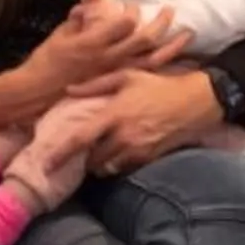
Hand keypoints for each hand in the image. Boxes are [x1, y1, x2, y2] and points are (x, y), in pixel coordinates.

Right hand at [27, 0, 188, 94]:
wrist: (38, 92)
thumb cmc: (46, 61)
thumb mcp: (60, 34)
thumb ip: (80, 15)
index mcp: (93, 42)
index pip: (124, 23)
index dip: (132, 11)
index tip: (131, 5)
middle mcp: (109, 58)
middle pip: (145, 39)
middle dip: (161, 22)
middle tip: (170, 10)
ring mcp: (115, 73)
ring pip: (152, 59)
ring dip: (172, 46)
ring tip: (187, 35)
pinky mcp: (117, 83)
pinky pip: (146, 74)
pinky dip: (162, 65)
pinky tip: (173, 58)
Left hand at [66, 68, 221, 175]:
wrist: (198, 100)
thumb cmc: (160, 85)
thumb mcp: (127, 76)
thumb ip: (95, 84)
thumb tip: (68, 89)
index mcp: (113, 115)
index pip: (80, 140)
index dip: (60, 154)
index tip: (45, 165)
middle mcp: (123, 136)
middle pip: (93, 160)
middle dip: (84, 159)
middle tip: (80, 154)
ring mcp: (138, 150)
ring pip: (109, 167)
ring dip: (101, 164)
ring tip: (98, 155)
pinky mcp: (151, 157)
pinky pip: (127, 167)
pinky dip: (119, 164)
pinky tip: (119, 154)